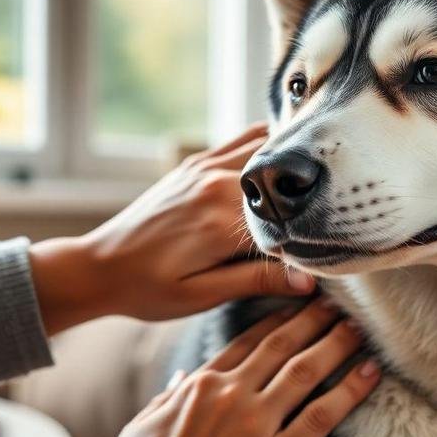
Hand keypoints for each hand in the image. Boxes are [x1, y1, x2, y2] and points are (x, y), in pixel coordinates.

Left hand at [29, 124, 316, 333]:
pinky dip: (267, 146)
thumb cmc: (146, 290)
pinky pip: (242, 141)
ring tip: (316, 179)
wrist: (96, 267)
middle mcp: (214, 183)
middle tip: (339, 204)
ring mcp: (203, 167)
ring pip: (266, 145)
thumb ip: (256, 280)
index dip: (313, 227)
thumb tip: (308, 280)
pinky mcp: (194, 164)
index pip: (288, 214)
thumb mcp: (202, 295)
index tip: (333, 240)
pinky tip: (283, 164)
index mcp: (220, 219)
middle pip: (282, 173)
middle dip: (309, 188)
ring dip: (291, 160)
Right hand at [105, 299, 380, 436]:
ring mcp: (258, 424)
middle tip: (339, 304)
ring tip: (359, 327)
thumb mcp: (144, 426)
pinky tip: (371, 373)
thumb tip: (181, 377)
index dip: (279, 320)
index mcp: (202, 384)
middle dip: (314, 320)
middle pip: (283, 346)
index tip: (300, 305)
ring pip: (306, 371)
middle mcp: (234, 395)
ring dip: (336, 344)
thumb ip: (168, 397)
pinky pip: (322, 416)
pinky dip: (351, 391)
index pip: (249, 341)